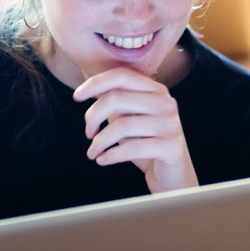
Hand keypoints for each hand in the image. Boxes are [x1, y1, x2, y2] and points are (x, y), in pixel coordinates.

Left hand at [73, 67, 198, 192]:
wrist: (172, 174)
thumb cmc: (146, 143)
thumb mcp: (129, 117)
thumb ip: (113, 100)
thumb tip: (86, 77)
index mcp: (155, 90)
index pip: (122, 76)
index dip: (96, 83)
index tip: (77, 97)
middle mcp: (165, 103)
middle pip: (117, 98)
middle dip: (93, 116)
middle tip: (88, 133)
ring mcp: (170, 124)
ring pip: (122, 125)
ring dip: (99, 141)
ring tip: (92, 152)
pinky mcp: (171, 146)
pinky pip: (132, 148)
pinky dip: (111, 155)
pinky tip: (102, 160)